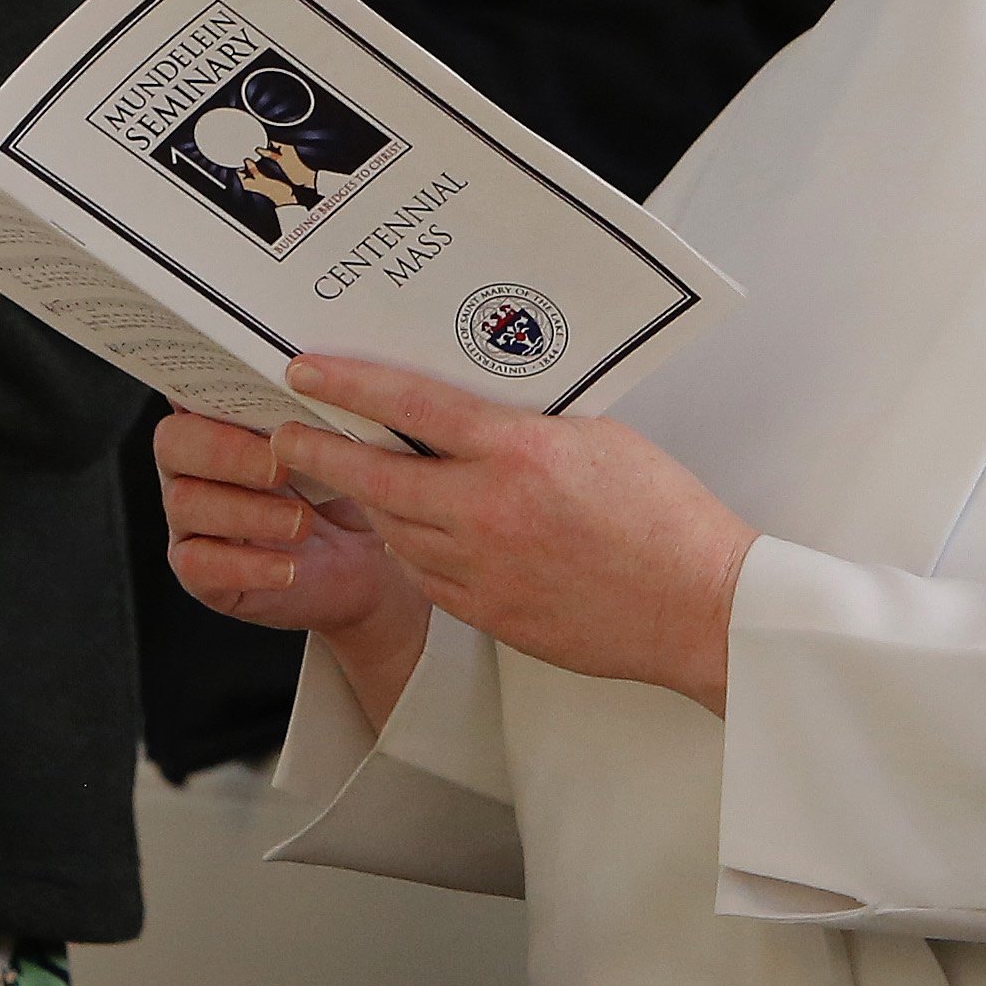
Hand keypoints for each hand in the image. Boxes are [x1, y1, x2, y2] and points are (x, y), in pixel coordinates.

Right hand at [156, 408, 414, 633]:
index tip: (243, 392)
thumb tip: (310, 378)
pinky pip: (198, 566)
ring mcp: (191, 522)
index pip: (187, 389)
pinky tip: (287, 567)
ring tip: (301, 523)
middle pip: (173, 442)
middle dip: (227, 452)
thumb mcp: (338, 446)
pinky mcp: (200, 574)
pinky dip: (246, 565)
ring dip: (248, 511)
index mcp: (222, 421)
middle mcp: (194, 467)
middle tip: (280, 468)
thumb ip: (310, 413)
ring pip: (185, 503)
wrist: (367, 562)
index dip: (203, 386)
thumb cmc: (346, 492)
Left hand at [268, 352, 757, 716]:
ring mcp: (482, 570)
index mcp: (517, 452)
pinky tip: (415, 532)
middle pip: (376, 476)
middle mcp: (486, 511)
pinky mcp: (488, 614)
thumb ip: (525, 426)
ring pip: (395, 529)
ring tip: (348, 478)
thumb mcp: (596, 438)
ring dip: (369, 501)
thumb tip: (474, 412)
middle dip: (321, 453)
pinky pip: (426, 576)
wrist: (699, 607)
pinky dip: (412, 549)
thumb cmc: (663, 517)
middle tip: (287, 436)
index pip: (408, 404)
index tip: (305, 371)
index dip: (348, 384)